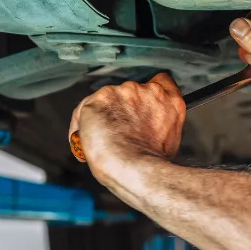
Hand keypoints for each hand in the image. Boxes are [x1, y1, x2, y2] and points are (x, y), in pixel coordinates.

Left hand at [68, 73, 185, 185]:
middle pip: (130, 92)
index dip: (147, 95)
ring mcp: (123, 92)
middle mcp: (147, 91)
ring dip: (102, 116)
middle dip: (123, 109)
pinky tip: (84, 141)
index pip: (161, 81)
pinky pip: (84, 110)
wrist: (134, 168)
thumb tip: (147, 128)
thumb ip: (160, 122)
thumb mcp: (169, 139)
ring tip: (100, 140)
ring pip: (106, 100)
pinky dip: (81, 125)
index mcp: (168, 100)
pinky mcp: (100, 98)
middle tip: (119, 132)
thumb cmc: (151, 163)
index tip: (140, 107)